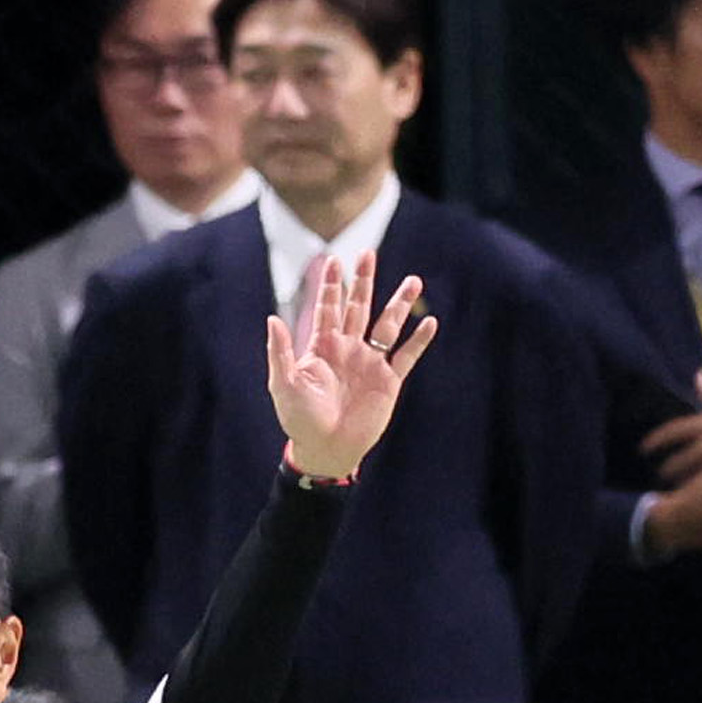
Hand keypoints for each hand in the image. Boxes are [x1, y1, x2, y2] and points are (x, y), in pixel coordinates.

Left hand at [267, 250, 434, 478]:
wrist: (325, 449)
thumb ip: (280, 352)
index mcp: (323, 347)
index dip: (330, 285)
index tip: (333, 260)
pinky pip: (406, 356)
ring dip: (399, 303)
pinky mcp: (388, 381)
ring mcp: (370, 363)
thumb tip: (272, 319)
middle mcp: (348, 349)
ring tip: (414, 281)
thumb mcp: (284, 385)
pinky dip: (418, 341)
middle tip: (367, 253)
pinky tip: (429, 322)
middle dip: (363, 281)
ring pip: (387, 325)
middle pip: (358, 307)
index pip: (328, 308)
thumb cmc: (300, 419)